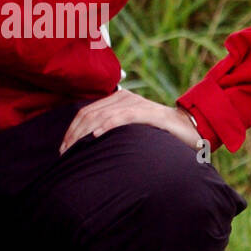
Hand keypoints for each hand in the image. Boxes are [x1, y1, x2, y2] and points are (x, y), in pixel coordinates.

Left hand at [58, 89, 204, 154]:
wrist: (186, 129)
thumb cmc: (156, 132)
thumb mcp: (129, 128)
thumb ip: (112, 128)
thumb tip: (89, 143)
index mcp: (116, 99)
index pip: (85, 112)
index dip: (71, 130)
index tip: (63, 148)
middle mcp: (122, 97)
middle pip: (88, 114)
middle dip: (73, 134)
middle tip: (65, 153)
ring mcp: (134, 103)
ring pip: (100, 116)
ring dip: (84, 134)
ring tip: (75, 148)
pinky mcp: (146, 113)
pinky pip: (121, 117)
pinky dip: (106, 126)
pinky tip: (95, 137)